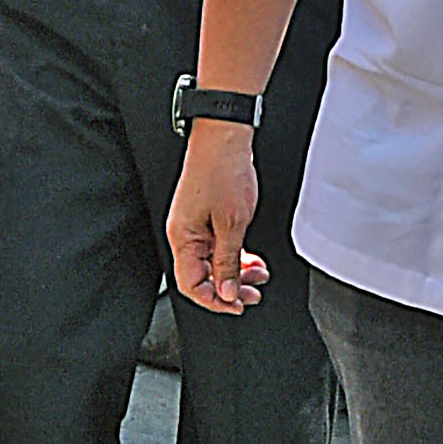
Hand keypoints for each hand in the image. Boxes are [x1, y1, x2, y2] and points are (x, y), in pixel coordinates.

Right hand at [166, 120, 265, 314]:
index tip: (237, 305)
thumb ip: (229, 261)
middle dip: (230, 289)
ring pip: (213, 262)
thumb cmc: (223, 172)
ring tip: (259, 276)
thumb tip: (226, 291)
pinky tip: (252, 259)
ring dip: (236, 273)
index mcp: (183, 238)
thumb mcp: (233, 224)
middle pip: (202, 276)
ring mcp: (195, 226)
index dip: (215, 301)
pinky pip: (218, 247)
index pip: (192, 285)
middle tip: (253, 294)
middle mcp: (185, 235)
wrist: (224, 138)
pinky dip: (236, 256)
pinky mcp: (205, 218)